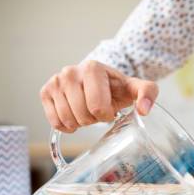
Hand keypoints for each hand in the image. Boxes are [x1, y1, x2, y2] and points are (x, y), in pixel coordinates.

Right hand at [39, 60, 158, 132]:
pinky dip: (66, 126)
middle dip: (94, 119)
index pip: (97, 107)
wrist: (98, 81)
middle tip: (98, 110)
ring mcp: (56, 81)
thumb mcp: (135, 88)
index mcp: (93, 69)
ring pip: (67, 119)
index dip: (106, 115)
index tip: (110, 109)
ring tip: (87, 111)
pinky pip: (54, 122)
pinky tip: (75, 116)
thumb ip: (148, 93)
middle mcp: (70, 72)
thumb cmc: (117, 88)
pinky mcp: (45, 92)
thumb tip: (144, 110)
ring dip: (80, 123)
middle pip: (82, 115)